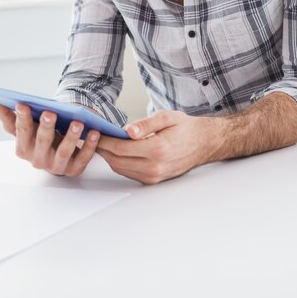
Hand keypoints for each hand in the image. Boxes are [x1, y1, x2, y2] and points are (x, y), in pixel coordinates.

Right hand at [0, 99, 99, 176]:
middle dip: (45, 127)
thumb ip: (9, 115)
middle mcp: (38, 160)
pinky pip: (83, 158)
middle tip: (50, 113)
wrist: (59, 151)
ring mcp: (56, 166)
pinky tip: (94, 132)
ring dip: (71, 137)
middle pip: (41, 142)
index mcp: (23, 148)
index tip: (23, 104)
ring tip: (78, 122)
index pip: (21, 132)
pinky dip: (89, 146)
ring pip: (63, 152)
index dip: (22, 119)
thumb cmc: (41, 135)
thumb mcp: (26, 126)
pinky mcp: (74, 169)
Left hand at [97, 110, 214, 184]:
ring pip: (120, 169)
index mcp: (158, 149)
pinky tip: (116, 151)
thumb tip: (127, 131)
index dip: (104, 140)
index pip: (121, 147)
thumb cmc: (185, 128)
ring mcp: (154, 176)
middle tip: (93, 137)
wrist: (203, 143)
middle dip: (102, 149)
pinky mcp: (153, 180)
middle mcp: (155, 166)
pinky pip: (129, 172)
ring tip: (102, 142)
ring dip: (109, 157)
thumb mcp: (167, 117)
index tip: (94, 132)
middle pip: (117, 160)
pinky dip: (119, 162)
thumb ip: (146, 124)